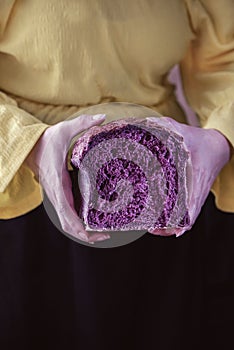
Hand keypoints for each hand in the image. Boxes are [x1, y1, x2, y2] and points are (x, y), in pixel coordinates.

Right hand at [26, 113, 110, 243]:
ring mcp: (57, 197)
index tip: (95, 233)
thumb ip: (82, 123)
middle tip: (104, 236)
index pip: (67, 213)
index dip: (80, 227)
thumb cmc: (47, 140)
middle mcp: (56, 195)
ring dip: (81, 231)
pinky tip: (91, 220)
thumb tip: (102, 118)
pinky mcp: (59, 195)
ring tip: (101, 233)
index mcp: (58, 183)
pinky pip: (67, 214)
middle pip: (68, 225)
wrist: (30, 146)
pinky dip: (77, 222)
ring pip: (67, 223)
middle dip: (85, 235)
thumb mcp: (64, 129)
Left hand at [146, 116, 230, 236]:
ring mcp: (196, 194)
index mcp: (196, 177)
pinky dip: (176, 219)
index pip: (193, 203)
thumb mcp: (183, 132)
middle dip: (170, 227)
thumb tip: (145, 123)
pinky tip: (163, 223)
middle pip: (187, 217)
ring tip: (154, 228)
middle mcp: (197, 190)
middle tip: (152, 228)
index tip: (173, 229)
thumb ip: (165, 127)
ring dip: (171, 226)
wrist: (217, 146)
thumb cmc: (200, 141)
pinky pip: (186, 211)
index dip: (184, 219)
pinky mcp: (193, 194)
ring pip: (186, 217)